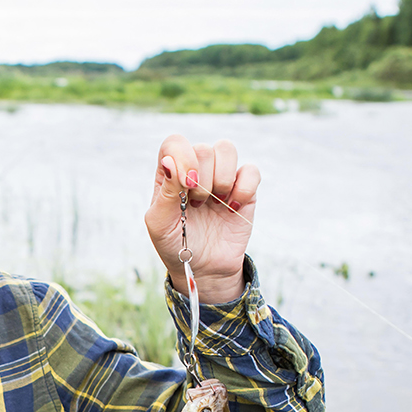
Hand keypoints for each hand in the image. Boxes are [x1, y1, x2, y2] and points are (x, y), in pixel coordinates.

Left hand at [144, 135, 259, 303]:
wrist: (204, 268)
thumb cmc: (176, 244)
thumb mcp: (160, 223)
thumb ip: (165, 192)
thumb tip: (169, 162)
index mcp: (171, 172)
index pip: (175, 142)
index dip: (183, 156)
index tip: (186, 185)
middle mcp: (196, 168)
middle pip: (203, 148)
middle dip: (201, 180)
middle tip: (196, 205)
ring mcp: (221, 176)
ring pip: (227, 149)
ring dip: (221, 179)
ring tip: (214, 203)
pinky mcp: (244, 189)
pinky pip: (251, 170)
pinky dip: (243, 189)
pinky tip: (232, 207)